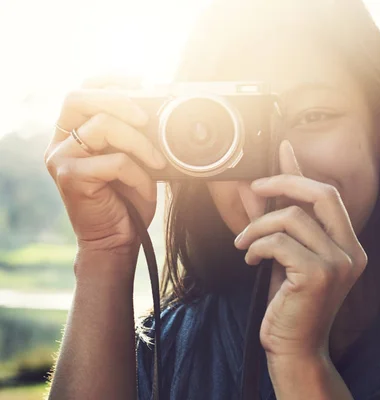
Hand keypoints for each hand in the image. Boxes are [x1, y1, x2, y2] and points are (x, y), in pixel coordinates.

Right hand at [44, 76, 166, 270]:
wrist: (116, 241)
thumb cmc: (127, 201)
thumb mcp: (134, 160)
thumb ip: (134, 135)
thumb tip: (158, 109)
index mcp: (73, 133)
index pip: (82, 91)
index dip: (110, 80)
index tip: (141, 81)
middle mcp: (61, 143)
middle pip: (79, 97)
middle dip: (119, 100)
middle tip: (146, 117)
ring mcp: (61, 159)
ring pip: (101, 126)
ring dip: (139, 142)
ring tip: (156, 161)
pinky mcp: (70, 177)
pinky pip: (113, 161)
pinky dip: (138, 173)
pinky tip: (144, 188)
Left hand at [234, 140, 367, 358]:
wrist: (294, 349)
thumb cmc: (290, 304)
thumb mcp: (287, 257)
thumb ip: (283, 223)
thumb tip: (263, 187)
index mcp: (350, 246)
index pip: (328, 196)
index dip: (302, 171)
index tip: (283, 149)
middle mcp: (353, 252)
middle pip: (322, 193)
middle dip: (284, 183)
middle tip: (255, 187)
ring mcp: (339, 263)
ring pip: (292, 217)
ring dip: (258, 227)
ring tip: (244, 245)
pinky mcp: (319, 275)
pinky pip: (279, 242)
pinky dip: (257, 246)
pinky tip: (251, 260)